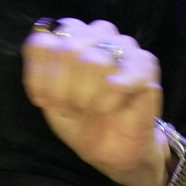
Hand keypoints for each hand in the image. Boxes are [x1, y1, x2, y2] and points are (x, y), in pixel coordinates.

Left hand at [22, 18, 171, 185]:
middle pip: (68, 48)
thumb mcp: (49, 101)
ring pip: (95, 60)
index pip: (42, 41)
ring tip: (94, 108)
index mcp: (69, 38)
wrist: (112, 150)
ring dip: (88, 95)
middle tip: (74, 107)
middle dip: (64, 89)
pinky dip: (111, 99)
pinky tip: (111, 108)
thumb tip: (43, 46)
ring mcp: (122, 47)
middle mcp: (95, 35)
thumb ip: (40, 72)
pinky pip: (120, 78)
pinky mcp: (145, 65)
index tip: (47, 100)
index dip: (40, 76)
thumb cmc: (80, 120)